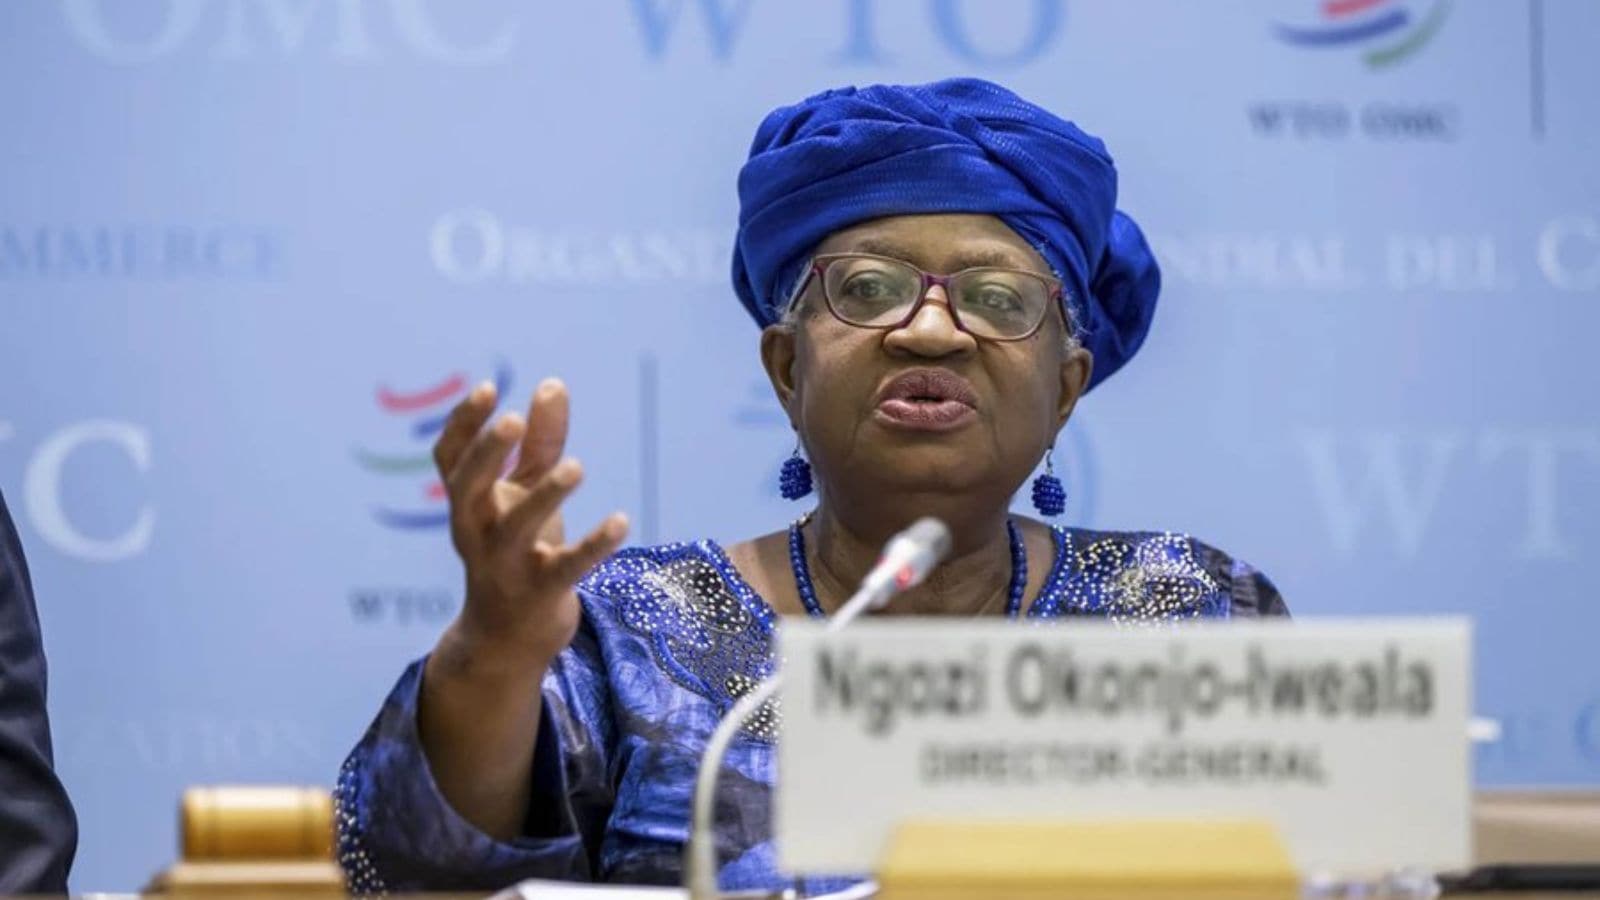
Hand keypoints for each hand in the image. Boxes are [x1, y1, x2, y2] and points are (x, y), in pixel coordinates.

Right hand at [433, 377, 628, 669]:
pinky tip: (621, 521)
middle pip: (467, 488)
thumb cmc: (517, 551)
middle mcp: (476, 533)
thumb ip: (540, 442)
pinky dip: (593, 545)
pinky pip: (566, 567)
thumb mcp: (524, 495)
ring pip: (516, 529)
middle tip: (513, 421)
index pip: (449, 458)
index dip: (462, 424)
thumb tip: (553, 384)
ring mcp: (505, 565)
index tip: (488, 389)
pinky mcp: (539, 593)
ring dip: (545, 496)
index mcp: (468, 504)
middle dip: (487, 454)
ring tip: (576, 466)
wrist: (508, 638)